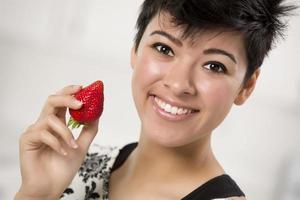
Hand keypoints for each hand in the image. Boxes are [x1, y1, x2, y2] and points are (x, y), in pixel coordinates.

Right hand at [15, 85, 98, 199]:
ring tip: (73, 146)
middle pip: (52, 100)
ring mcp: (35, 131)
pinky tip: (63, 153)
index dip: (70, 92)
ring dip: (66, 132)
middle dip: (67, 98)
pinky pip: (43, 133)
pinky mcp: (27, 140)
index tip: (83, 87)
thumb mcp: (82, 146)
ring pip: (51, 118)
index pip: (62, 101)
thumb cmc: (63, 168)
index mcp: (57, 123)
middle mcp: (45, 124)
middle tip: (80, 103)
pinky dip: (57, 143)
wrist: (50, 188)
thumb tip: (97, 112)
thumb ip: (89, 129)